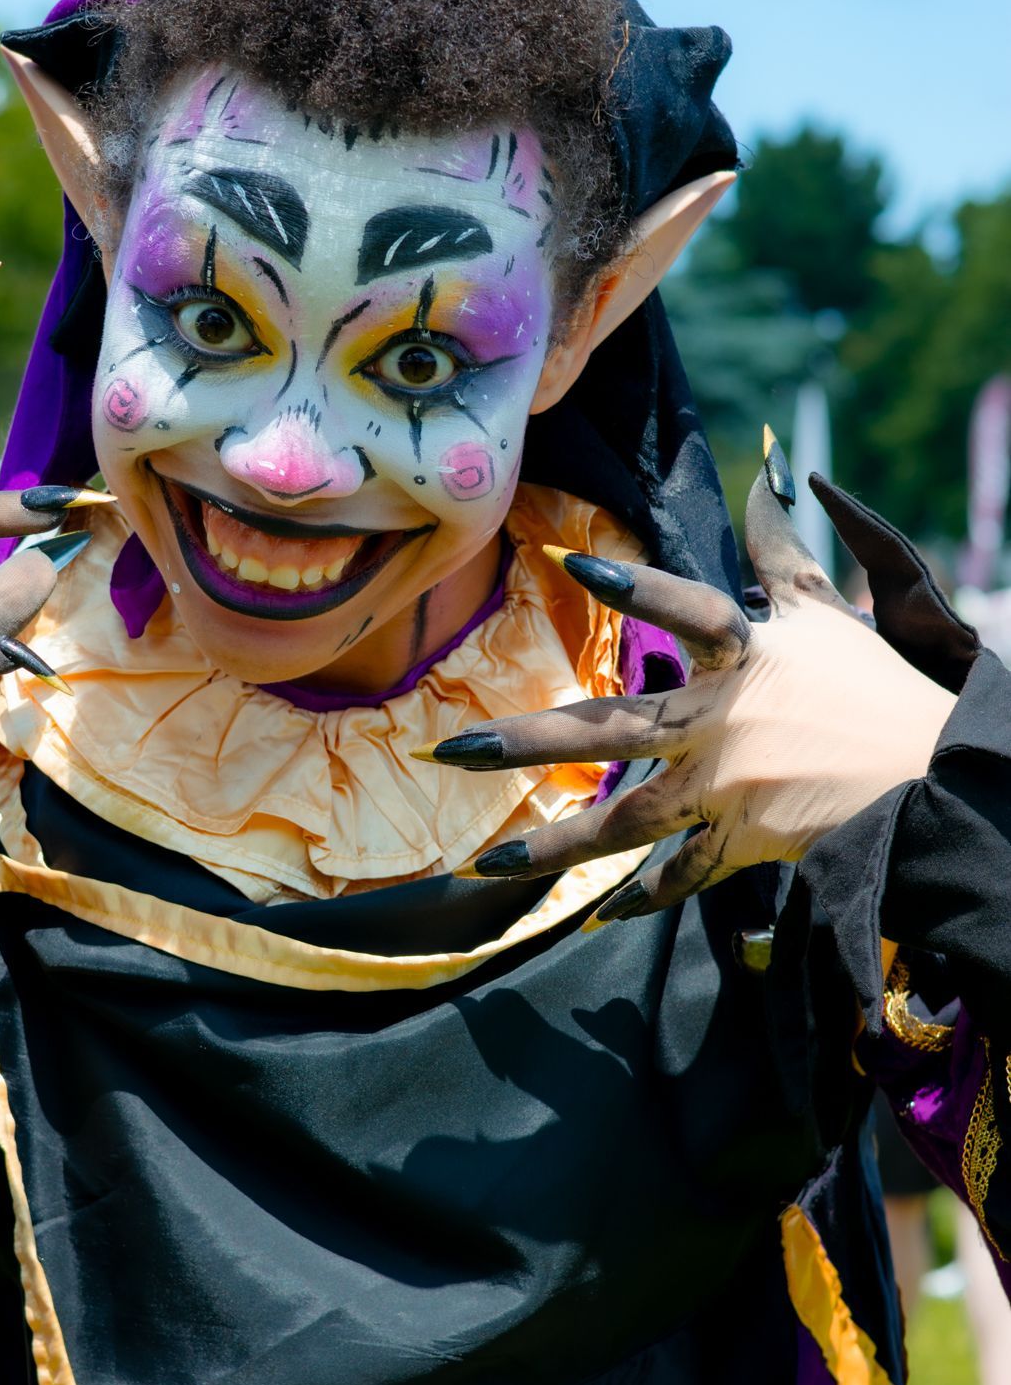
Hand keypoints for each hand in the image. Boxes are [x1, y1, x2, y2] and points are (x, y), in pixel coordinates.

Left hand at [420, 438, 957, 917]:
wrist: (932, 781)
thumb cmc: (875, 687)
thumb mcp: (827, 611)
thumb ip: (781, 547)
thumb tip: (768, 467)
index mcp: (750, 658)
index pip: (690, 612)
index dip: (638, 590)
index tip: (570, 567)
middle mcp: (727, 723)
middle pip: (615, 729)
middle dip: (528, 741)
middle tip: (451, 750)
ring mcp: (731, 790)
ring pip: (628, 822)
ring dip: (558, 847)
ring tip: (489, 863)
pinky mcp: (744, 843)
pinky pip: (683, 875)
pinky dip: (644, 899)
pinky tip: (594, 917)